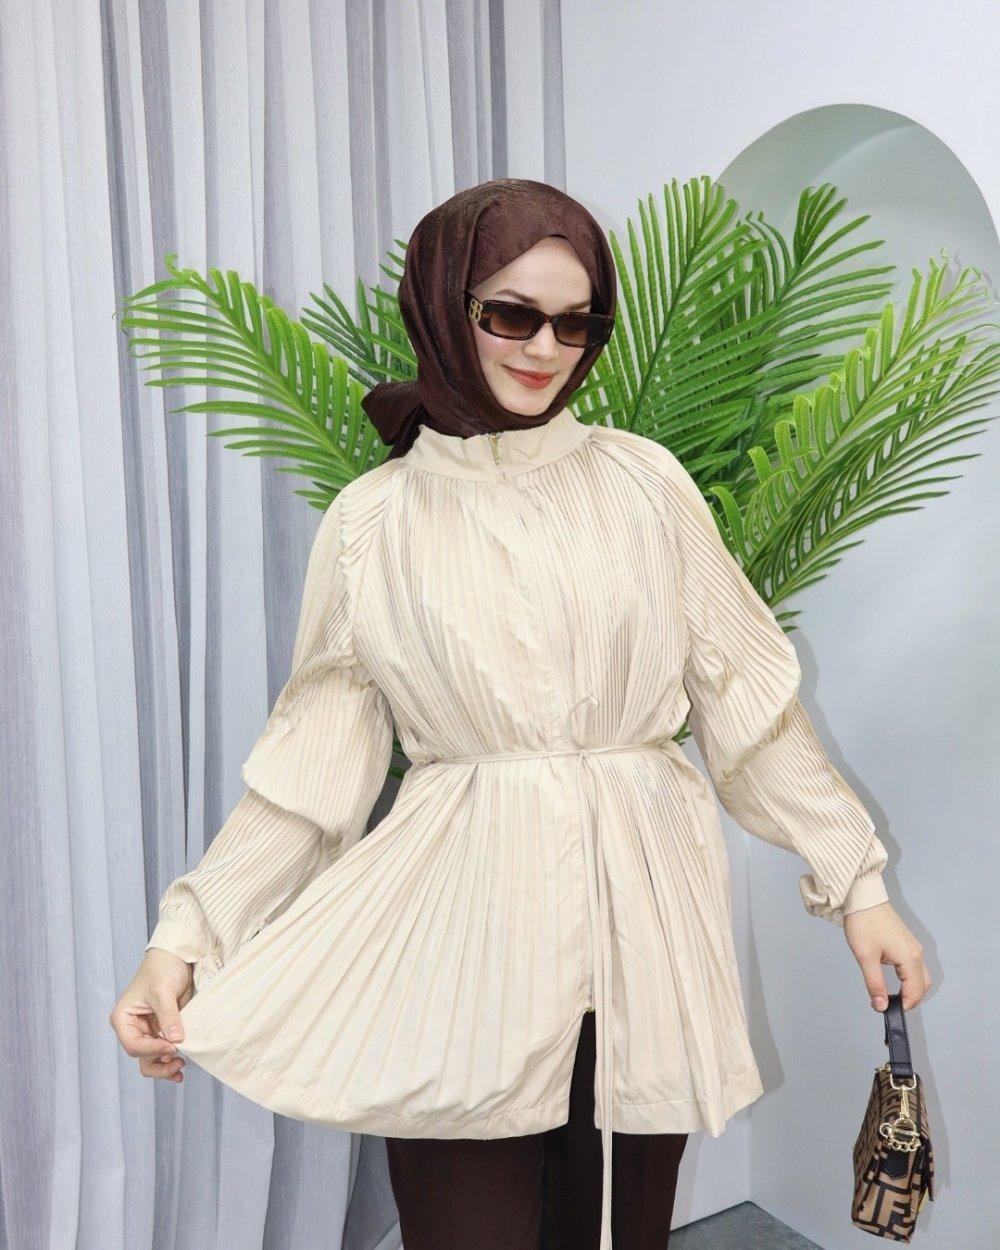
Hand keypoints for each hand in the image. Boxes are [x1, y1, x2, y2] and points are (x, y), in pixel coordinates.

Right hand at [108, 949, 194, 1081]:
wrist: (176, 957)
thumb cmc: (162, 968)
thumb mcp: (163, 991)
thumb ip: (168, 1016)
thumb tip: (175, 1040)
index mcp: (123, 1019)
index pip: (134, 1045)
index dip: (153, 1049)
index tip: (173, 1046)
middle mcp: (133, 1028)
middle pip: (142, 1057)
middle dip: (159, 1064)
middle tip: (179, 1063)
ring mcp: (148, 1030)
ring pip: (152, 1058)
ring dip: (165, 1066)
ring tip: (181, 1067)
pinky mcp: (163, 1029)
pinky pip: (165, 1050)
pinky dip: (172, 1058)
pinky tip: (182, 1064)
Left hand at [843, 901, 930, 1012]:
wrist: (862, 898)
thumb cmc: (863, 924)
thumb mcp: (866, 957)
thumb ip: (875, 984)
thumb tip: (881, 1006)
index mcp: (910, 958)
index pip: (915, 992)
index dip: (902, 1006)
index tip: (885, 1011)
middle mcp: (917, 954)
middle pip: (922, 986)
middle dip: (909, 1000)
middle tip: (888, 1006)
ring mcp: (913, 947)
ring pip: (920, 977)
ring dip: (910, 990)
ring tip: (890, 996)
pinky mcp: (907, 943)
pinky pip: (914, 967)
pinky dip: (908, 979)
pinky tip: (893, 981)